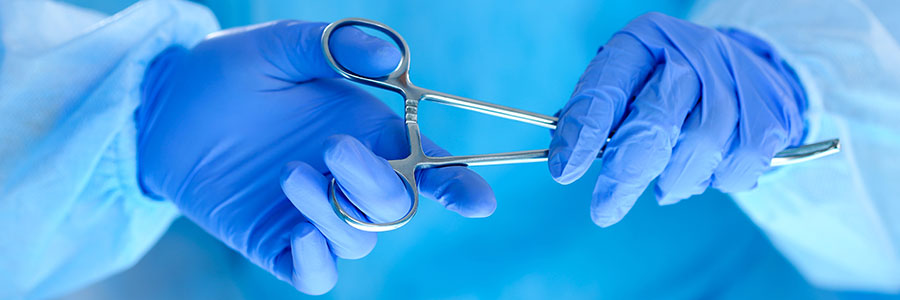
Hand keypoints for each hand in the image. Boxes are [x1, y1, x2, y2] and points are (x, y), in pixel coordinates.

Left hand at [137, 21, 495, 293]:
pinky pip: (314, 276)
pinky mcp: (275, 241)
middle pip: (395, 208)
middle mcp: (349, 178)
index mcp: (367, 133)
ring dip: (334, 213)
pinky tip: (296, 234)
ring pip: (358, 242)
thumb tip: (392, 55)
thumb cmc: (231, 71)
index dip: (459, 185)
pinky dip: (317, 264)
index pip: (427, 166)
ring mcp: (313, 213)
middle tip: (330, 148)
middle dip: (374, 185)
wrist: (165, 107)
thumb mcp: (279, 46)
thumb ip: (333, 47)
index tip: (479, 202)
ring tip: (288, 172)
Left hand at [548, 13, 805, 226]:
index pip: (607, 86)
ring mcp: (734, 79)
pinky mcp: (770, 109)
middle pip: (654, 120)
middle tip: (604, 209)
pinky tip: (705, 174)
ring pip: (700, 146)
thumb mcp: (627, 84)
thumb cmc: (667, 86)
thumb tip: (564, 159)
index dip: (585, 131)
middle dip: (624, 173)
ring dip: (675, 180)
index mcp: (643, 42)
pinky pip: (741, 162)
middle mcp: (690, 53)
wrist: (745, 71)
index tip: (564, 171)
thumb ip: (597, 115)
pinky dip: (718, 181)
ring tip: (664, 188)